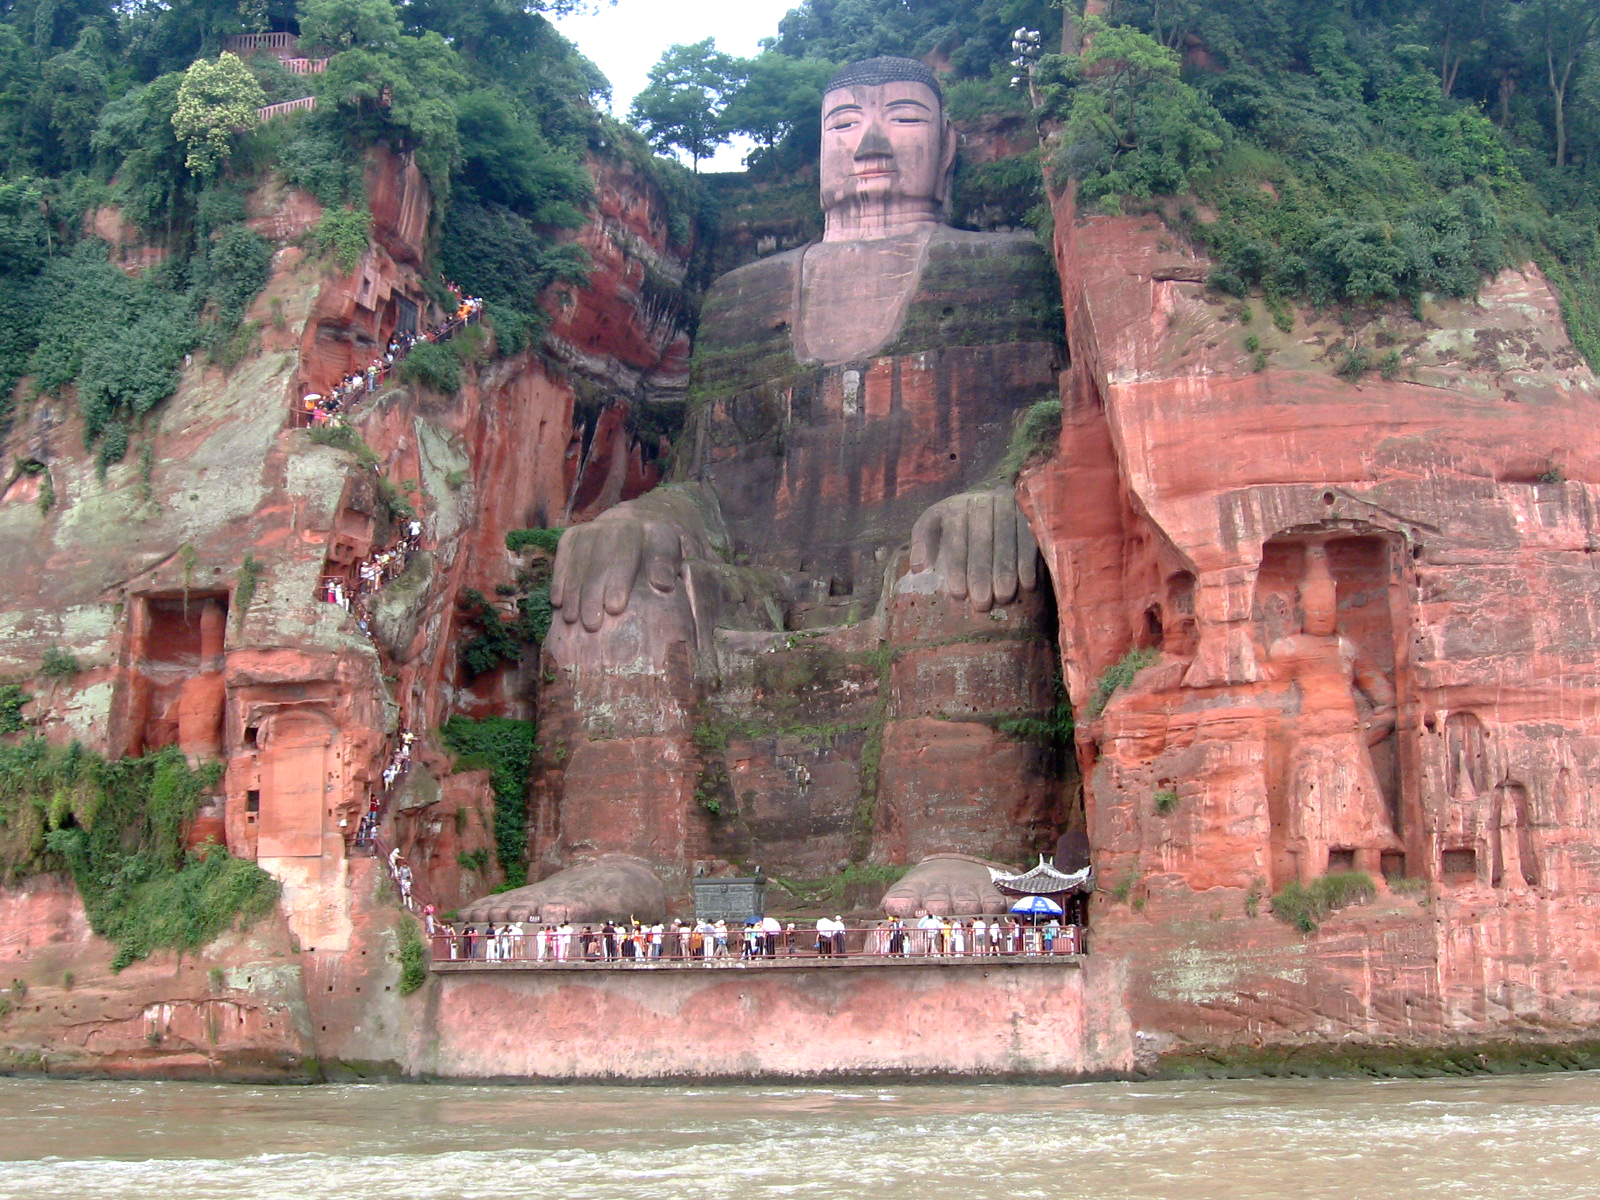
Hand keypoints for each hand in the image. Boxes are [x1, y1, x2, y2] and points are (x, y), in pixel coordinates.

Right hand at [550, 507, 686, 631]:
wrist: (634, 530)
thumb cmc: (655, 554)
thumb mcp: (669, 556)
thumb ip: (667, 567)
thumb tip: (662, 583)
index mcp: (640, 530)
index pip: (625, 558)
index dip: (617, 583)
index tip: (614, 609)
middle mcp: (611, 526)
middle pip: (597, 564)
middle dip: (592, 595)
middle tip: (591, 624)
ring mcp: (588, 530)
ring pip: (577, 564)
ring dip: (573, 593)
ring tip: (572, 619)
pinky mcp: (571, 537)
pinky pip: (562, 561)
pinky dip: (559, 582)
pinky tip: (558, 603)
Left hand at [909, 489, 1038, 610]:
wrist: (991, 503)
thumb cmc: (955, 525)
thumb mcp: (933, 526)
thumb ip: (922, 543)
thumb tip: (917, 568)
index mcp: (955, 506)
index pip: (956, 536)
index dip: (957, 565)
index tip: (958, 593)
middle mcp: (983, 502)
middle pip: (982, 539)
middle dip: (981, 572)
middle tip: (981, 602)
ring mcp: (1008, 505)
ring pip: (1007, 539)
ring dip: (1005, 570)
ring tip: (1003, 597)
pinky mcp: (1028, 514)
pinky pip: (1029, 538)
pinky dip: (1028, 562)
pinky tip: (1026, 584)